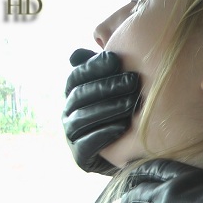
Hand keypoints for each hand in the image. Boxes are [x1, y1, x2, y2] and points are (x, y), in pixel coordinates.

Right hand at [62, 48, 140, 174]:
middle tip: (134, 80)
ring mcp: (72, 135)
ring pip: (83, 118)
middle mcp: (68, 112)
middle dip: (107, 86)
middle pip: (81, 95)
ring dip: (108, 109)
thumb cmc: (124, 111)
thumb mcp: (118, 87)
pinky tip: (123, 127)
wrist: (129, 152)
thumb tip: (87, 46)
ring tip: (132, 103)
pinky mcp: (80, 156)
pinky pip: (88, 144)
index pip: (77, 76)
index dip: (94, 66)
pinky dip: (104, 134)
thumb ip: (106, 68)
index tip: (117, 58)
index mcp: (73, 92)